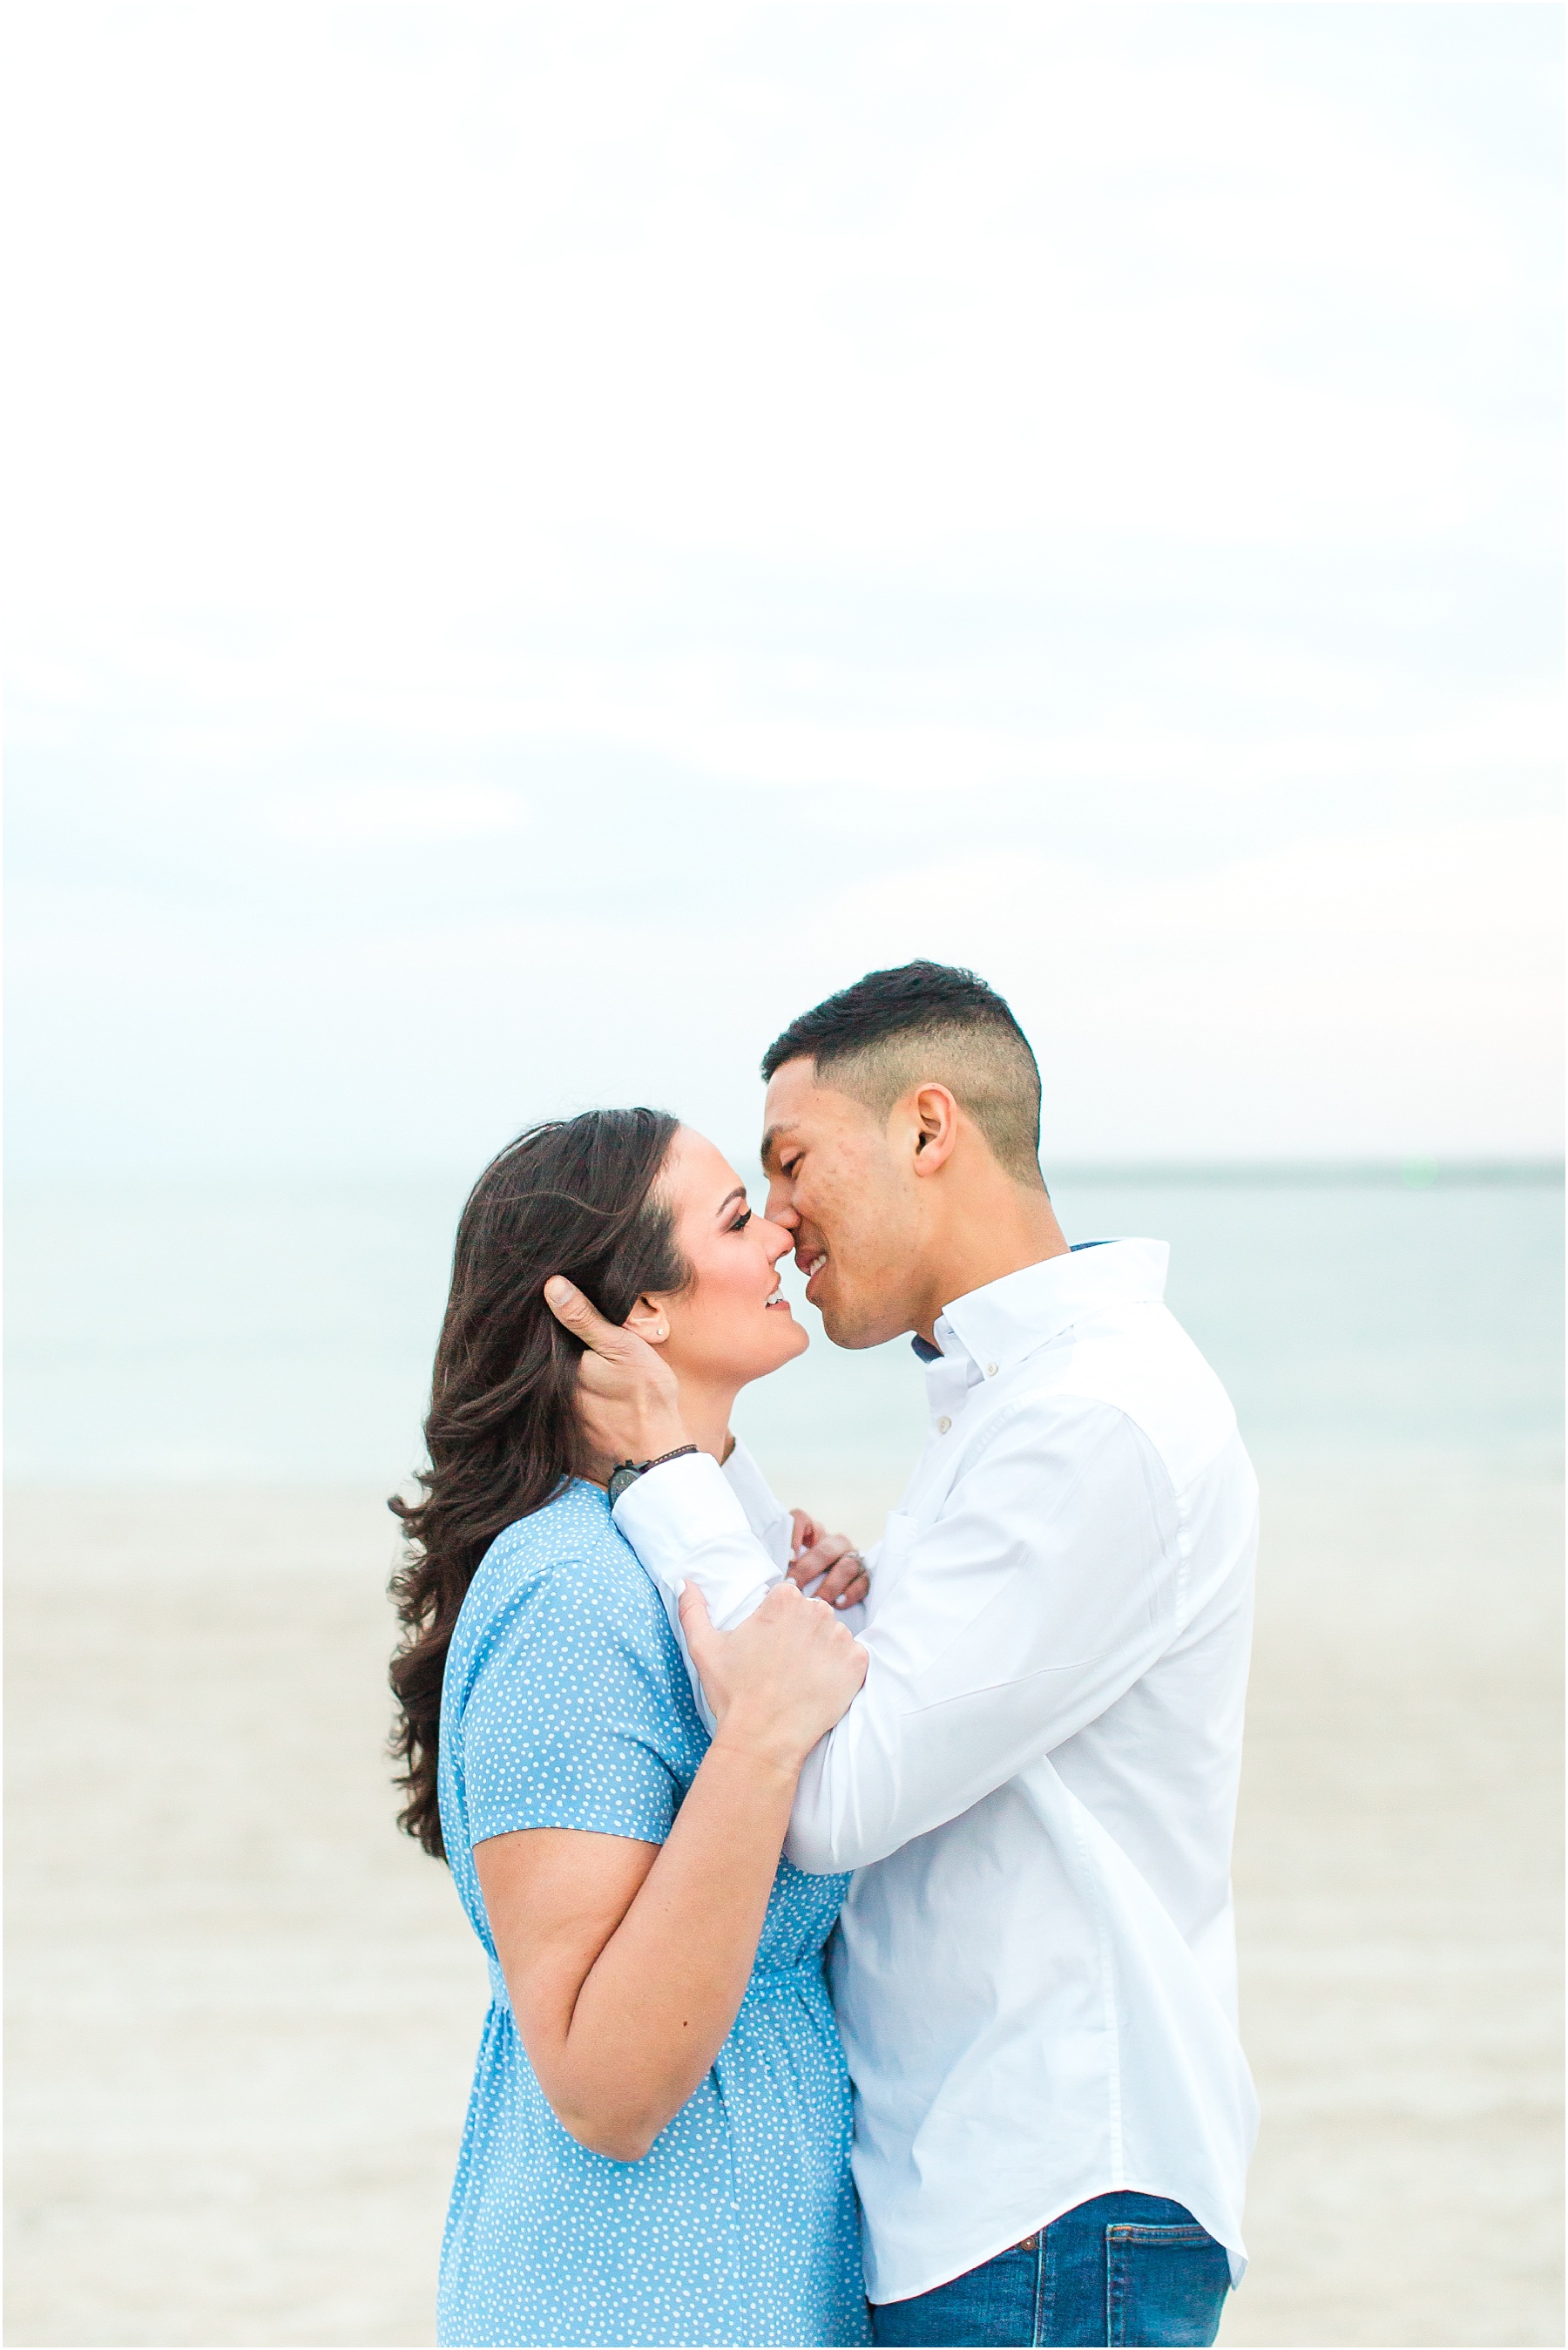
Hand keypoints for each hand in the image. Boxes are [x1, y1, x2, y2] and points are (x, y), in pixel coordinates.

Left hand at [543, 1277, 689, 1467]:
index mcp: (555, 1364)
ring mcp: (546, 1412)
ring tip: (575, 1356)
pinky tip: (583, 1388)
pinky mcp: (555, 1431)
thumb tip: (551, 1284)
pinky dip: (556, 1390)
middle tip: (571, 1330)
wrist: (654, 1454)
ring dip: (553, 1367)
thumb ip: (584, 1317)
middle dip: (549, 1340)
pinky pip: (548, 1401)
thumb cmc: (644, 1398)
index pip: (539, 1329)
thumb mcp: (621, 1347)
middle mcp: (542, 1389)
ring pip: (545, 1377)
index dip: (548, 1313)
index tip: (555, 1296)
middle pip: (540, 1355)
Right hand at [679, 1579, 867, 1772]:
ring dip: (822, 1651)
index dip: (777, 1623)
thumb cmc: (734, 1694)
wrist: (764, 1739)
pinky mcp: (857, 1663)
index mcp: (783, 1600)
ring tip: (801, 1678)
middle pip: (812, 1614)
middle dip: (801, 1634)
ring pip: (833, 1635)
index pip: (787, 1598)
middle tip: (783, 1666)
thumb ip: (693, 1609)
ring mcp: (840, 1637)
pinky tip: (820, 1686)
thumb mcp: (704, 1648)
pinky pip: (853, 1657)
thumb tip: (685, 1581)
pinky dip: (841, 1670)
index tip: (768, 1646)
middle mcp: (816, 1611)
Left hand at [787, 1509, 869, 1610]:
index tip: (788, 1557)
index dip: (794, 1534)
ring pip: (847, 1564)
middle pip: (825, 1549)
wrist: (828, 1601)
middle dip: (808, 1569)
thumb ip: (782, 1569)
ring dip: (830, 1584)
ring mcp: (852, 1557)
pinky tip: (838, 1604)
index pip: (801, 1519)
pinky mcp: (865, 1576)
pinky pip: (863, 1581)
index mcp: (811, 1534)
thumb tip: (771, 1583)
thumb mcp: (788, 1570)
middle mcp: (834, 1542)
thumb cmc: (800, 1583)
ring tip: (817, 1600)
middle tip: (794, 1587)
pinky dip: (850, 1593)